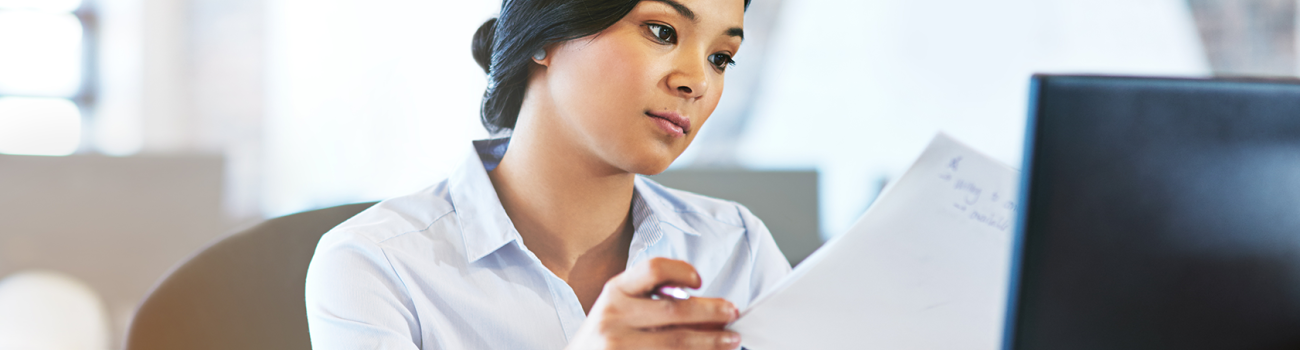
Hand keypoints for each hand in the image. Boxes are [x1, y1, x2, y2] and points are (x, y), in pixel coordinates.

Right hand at [565, 257, 741, 349]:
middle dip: (711, 311)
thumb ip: (650, 301)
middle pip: (674, 309)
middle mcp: (613, 317)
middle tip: (732, 312)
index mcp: (614, 292)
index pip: (653, 269)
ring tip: (732, 340)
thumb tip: (708, 307)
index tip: (700, 281)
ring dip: (711, 341)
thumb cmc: (605, 337)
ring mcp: (618, 346)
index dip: (682, 271)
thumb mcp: (617, 310)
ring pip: (677, 342)